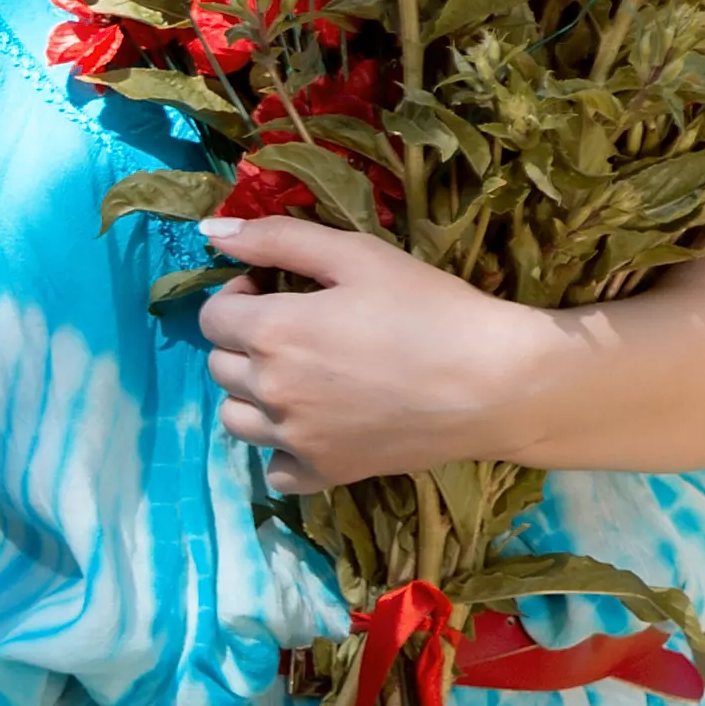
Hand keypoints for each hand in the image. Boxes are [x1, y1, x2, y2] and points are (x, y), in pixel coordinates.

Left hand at [188, 211, 569, 491]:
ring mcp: (296, 440)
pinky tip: (313, 427)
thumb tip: (209, 232)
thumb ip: (277, 239)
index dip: (237, 298)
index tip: (271, 291)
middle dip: (245, 343)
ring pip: (236, 420)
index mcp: (272, 333)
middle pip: (220, 367)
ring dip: (253, 396)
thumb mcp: (357, 254)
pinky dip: (283, 451)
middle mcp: (271, 392)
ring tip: (300, 377)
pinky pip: (275, 470)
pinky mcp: (326, 473)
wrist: (495, 382)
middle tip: (295, 330)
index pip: (212, 317)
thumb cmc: (430, 307)